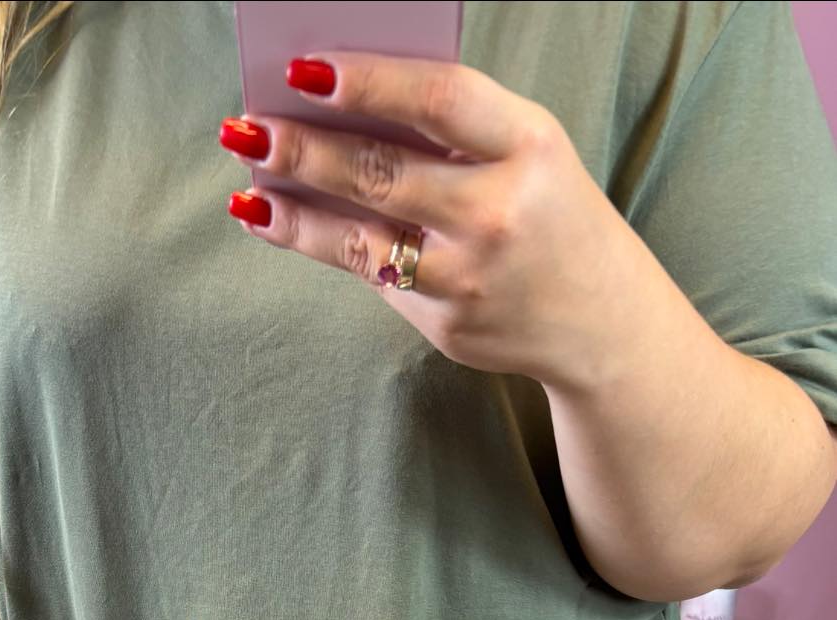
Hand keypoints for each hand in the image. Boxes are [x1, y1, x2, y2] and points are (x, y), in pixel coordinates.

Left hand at [220, 53, 647, 392]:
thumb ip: (451, 131)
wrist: (600, 322)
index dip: (369, 82)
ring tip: (244, 179)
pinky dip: (313, 242)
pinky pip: (369, 275)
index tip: (306, 70)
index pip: (440, 99)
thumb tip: (337, 105)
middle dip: (307, 147)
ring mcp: (470, 276)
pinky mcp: (447, 324)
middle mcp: (499, 212)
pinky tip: (271, 219)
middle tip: (246, 125)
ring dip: (294, 205)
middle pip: (385, 171)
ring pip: (362, 236)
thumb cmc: (548, 214)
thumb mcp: (524, 152)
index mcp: (528, 144)